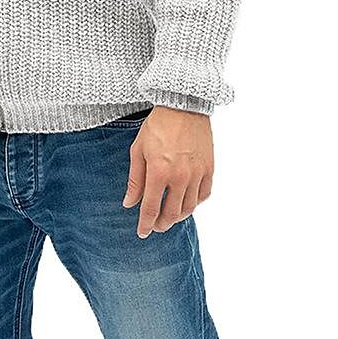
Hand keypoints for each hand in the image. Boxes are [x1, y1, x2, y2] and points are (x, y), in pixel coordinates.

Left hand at [122, 105, 213, 237]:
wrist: (183, 105)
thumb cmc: (157, 126)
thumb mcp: (138, 150)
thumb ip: (134, 180)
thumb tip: (129, 204)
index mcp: (158, 172)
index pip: (151, 208)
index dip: (145, 224)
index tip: (142, 233)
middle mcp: (180, 176)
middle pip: (172, 213)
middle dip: (162, 223)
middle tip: (156, 225)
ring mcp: (197, 173)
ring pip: (189, 208)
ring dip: (178, 216)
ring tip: (170, 215)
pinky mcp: (209, 168)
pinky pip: (204, 195)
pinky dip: (195, 202)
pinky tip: (187, 201)